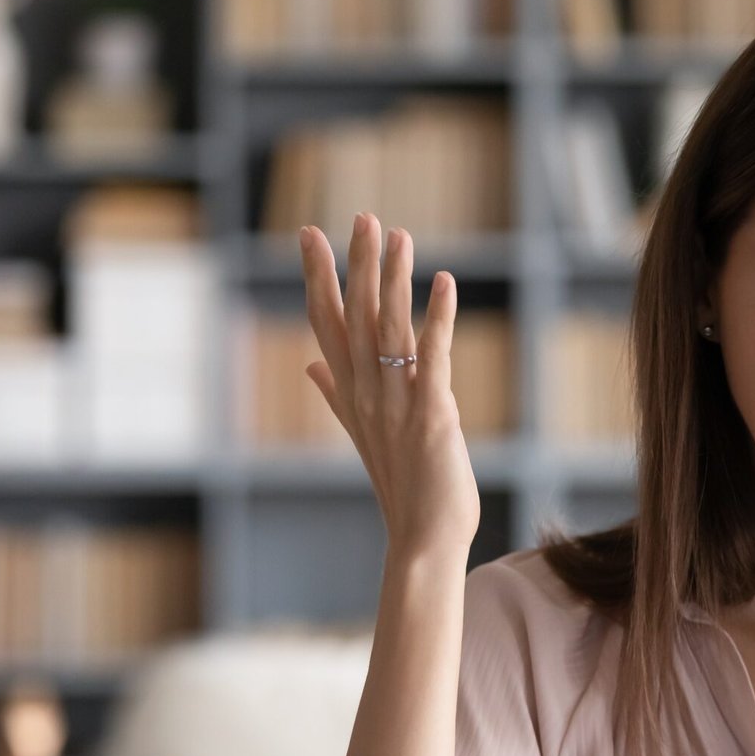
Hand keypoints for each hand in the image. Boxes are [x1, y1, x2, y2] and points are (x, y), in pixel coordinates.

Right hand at [299, 213, 479, 561]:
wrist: (421, 539)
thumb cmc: (401, 487)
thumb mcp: (363, 434)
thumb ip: (334, 395)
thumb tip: (310, 365)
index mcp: (350, 393)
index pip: (326, 323)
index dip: (318, 277)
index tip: (309, 234)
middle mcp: (366, 393)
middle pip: (355, 316)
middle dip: (357, 263)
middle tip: (362, 216)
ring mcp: (396, 403)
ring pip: (389, 329)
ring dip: (395, 280)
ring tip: (400, 235)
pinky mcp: (432, 414)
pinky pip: (434, 357)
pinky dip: (439, 318)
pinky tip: (445, 283)